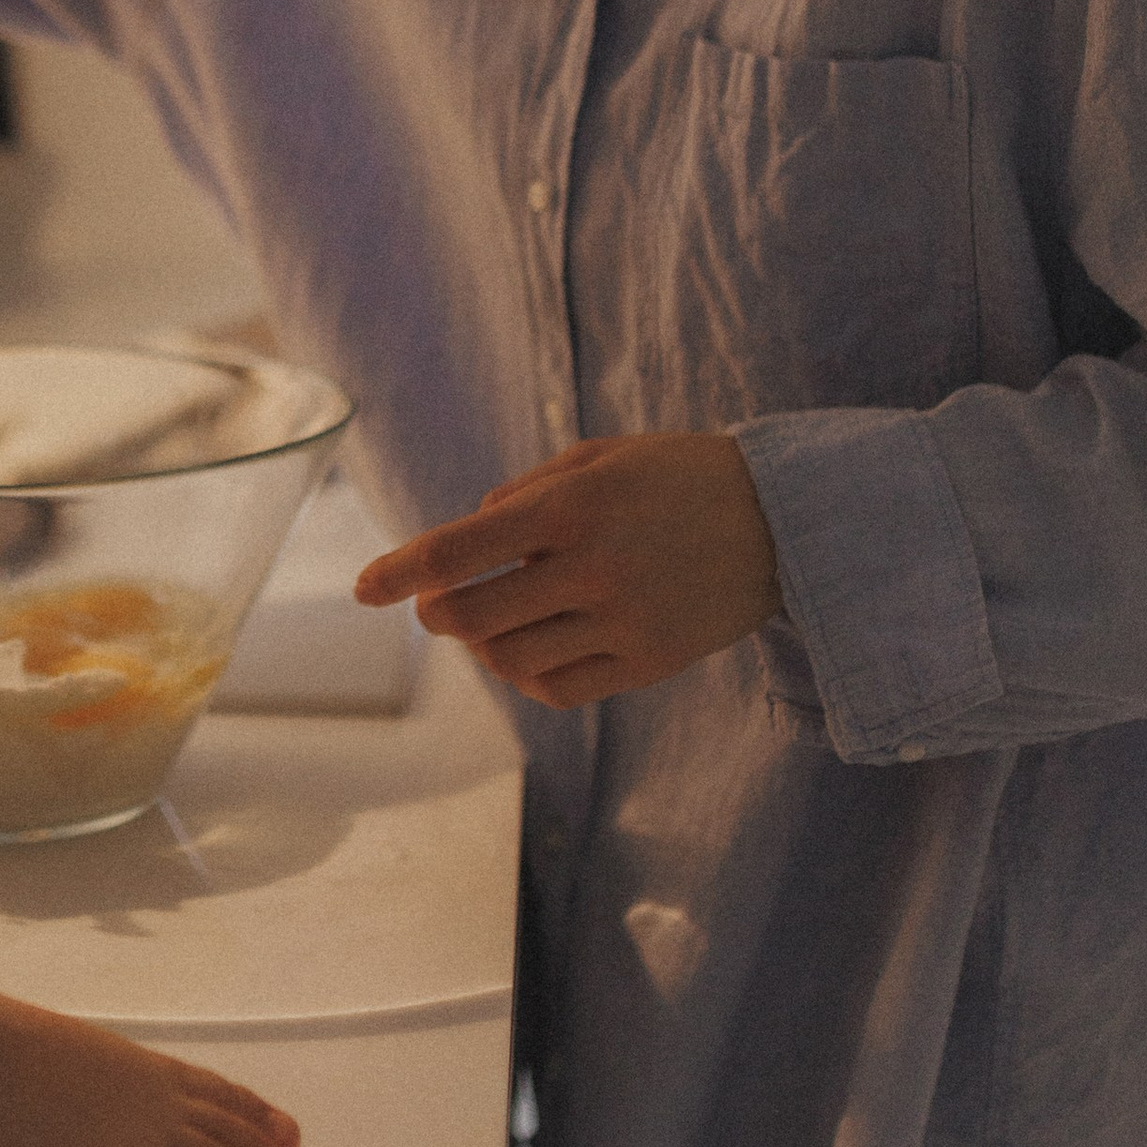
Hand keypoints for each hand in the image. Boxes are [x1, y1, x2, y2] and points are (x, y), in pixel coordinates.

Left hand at [355, 432, 780, 710]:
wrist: (784, 519)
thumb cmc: (676, 476)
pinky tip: (528, 650)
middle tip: (436, 603)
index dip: (397, 572)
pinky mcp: (649, 662)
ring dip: (481, 645)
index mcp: (570, 507)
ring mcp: (622, 621)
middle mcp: (591, 568)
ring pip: (509, 660)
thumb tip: (464, 540)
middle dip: (437, 613)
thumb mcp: (596, 458)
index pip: (455, 550)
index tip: (362, 589)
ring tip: (489, 621)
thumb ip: (523, 494)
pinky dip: (525, 675)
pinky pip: (558, 688)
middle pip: (470, 616)